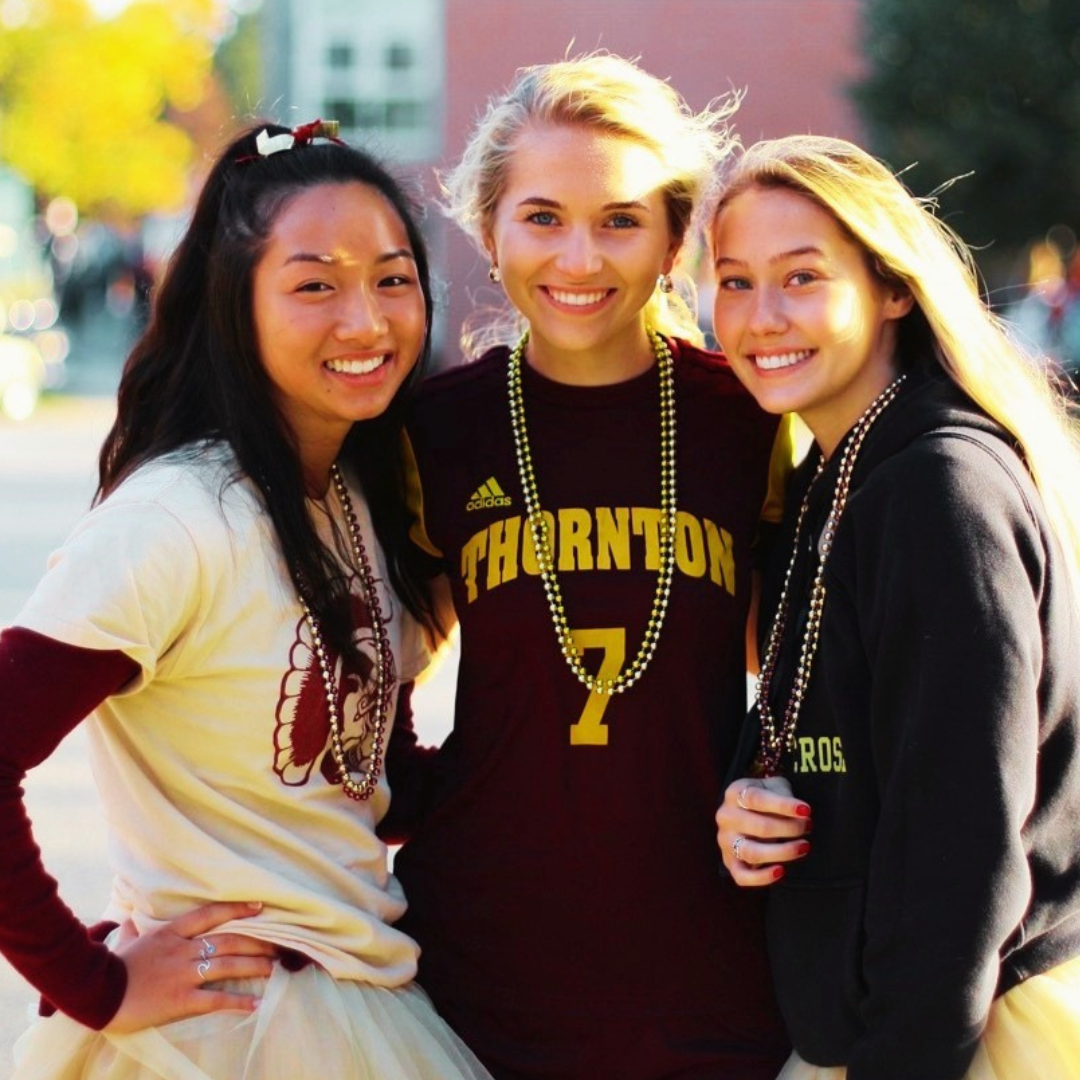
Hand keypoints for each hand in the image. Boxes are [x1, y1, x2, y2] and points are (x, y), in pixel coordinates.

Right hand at [105, 901, 277, 1032]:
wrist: (96, 994)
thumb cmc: (112, 967)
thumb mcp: (127, 942)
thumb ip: (133, 929)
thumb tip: (128, 917)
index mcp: (171, 932)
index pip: (211, 914)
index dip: (238, 909)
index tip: (260, 907)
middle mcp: (183, 949)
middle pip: (229, 940)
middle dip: (256, 942)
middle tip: (276, 944)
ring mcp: (184, 974)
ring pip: (228, 966)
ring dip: (255, 967)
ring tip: (273, 969)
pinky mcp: (181, 1000)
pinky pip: (216, 1000)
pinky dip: (238, 1002)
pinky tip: (256, 1005)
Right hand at [717, 777, 811, 885]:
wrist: (744, 810)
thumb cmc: (764, 798)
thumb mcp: (773, 786)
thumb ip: (784, 796)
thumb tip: (802, 814)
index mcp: (734, 794)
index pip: (757, 799)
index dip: (783, 805)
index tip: (806, 810)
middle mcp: (726, 817)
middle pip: (760, 827)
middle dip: (790, 828)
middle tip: (808, 826)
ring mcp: (725, 841)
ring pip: (753, 853)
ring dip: (783, 852)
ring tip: (804, 847)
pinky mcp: (729, 862)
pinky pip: (742, 876)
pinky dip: (762, 877)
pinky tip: (781, 871)